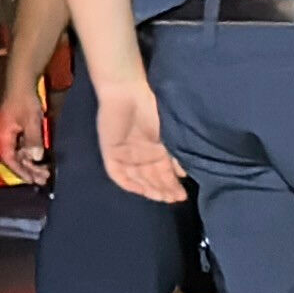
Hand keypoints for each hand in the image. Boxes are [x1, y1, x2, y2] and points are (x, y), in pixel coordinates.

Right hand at [0, 83, 49, 175]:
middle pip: (16, 160)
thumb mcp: (31, 121)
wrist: (22, 83)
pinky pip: (24, 147)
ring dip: (32, 164)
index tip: (33, 180)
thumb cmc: (25, 101)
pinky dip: (32, 154)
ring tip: (46, 173)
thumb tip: (35, 158)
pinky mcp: (18, 130)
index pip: (10, 160)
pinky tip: (42, 160)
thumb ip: (33, 140)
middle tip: (44, 178)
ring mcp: (12, 134)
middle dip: (29, 170)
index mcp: (4, 136)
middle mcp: (5, 137)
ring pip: (20, 154)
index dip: (21, 172)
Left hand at [95, 74, 189, 202]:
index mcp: (155, 150)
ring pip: (138, 179)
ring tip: (164, 197)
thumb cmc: (151, 108)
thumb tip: (182, 173)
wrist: (126, 93)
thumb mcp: (168, 134)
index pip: (164, 173)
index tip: (183, 195)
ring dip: (150, 189)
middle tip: (175, 199)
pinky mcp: (110, 153)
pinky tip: (141, 190)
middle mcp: (140, 155)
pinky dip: (129, 183)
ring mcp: (125, 155)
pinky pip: (118, 174)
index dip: (172, 185)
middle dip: (164, 190)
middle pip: (152, 178)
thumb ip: (174, 155)